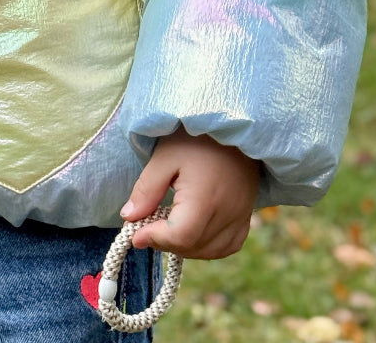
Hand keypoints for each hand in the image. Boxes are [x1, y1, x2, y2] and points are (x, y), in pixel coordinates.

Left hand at [121, 126, 259, 258]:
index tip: (135, 234)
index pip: (180, 237)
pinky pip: (228, 246)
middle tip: (147, 225)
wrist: (233, 123)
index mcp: (205, 198)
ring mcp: (240, 216)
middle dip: (165, 242)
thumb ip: (146, 189)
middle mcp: (227, 213)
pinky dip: (208, 247)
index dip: (154, 238)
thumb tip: (129, 218)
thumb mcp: (164, 156)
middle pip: (192, 247)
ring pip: (210, 251)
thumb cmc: (195, 137)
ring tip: (167, 226)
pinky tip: (193, 231)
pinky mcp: (246, 215)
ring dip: (185, 247)